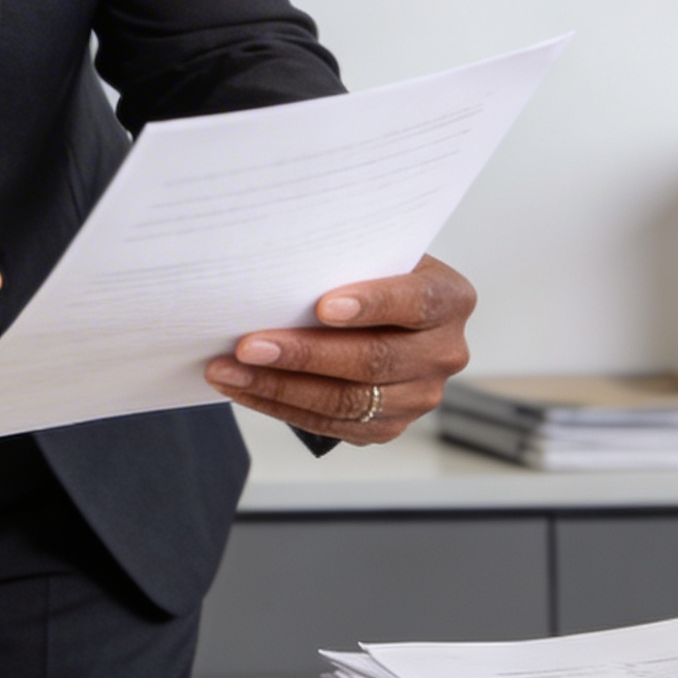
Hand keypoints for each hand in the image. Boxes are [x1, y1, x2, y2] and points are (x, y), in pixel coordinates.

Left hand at [201, 254, 473, 444]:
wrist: (381, 312)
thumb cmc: (369, 272)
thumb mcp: (372, 251)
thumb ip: (346, 255)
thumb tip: (281, 254)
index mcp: (449, 298)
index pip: (415, 302)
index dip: (372, 305)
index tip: (323, 306)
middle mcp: (443, 352)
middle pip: (374, 359)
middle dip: (304, 354)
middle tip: (249, 346)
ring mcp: (420, 395)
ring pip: (347, 401)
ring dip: (279, 387)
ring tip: (228, 371)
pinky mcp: (388, 426)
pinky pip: (331, 424)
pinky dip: (280, 406)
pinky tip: (243, 388)